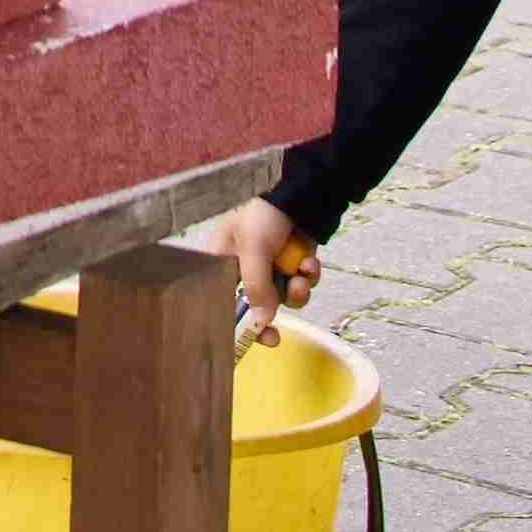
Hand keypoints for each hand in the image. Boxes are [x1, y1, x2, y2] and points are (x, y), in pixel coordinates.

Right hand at [202, 200, 315, 338]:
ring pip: (283, 297)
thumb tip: (262, 321)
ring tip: (300, 276)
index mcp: (222, 260)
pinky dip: (308, 276)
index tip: (243, 340)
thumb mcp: (253, 250)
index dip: (233, 321)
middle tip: (274, 337)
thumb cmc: (265, 213)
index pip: (221, 298)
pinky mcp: (295, 263)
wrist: (303, 191)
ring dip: (295, 292)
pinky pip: (302, 284)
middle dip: (269, 315)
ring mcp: (272, 265)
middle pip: (254, 305)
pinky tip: (309, 262)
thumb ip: (256, 288)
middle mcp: (245, 266)